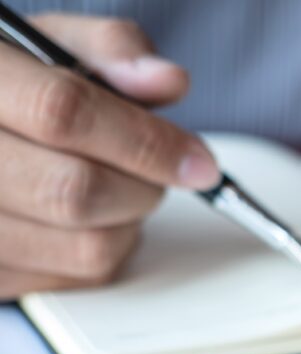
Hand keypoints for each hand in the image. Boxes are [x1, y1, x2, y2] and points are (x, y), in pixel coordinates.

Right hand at [0, 14, 219, 299]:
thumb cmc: (10, 85)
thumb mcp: (46, 43)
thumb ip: (108, 50)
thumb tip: (166, 82)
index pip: (64, 114)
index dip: (146, 140)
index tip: (200, 161)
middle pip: (78, 191)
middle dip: (144, 186)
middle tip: (155, 171)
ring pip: (87, 248)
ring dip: (129, 224)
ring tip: (116, 190)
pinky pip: (76, 281)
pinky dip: (103, 254)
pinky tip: (87, 222)